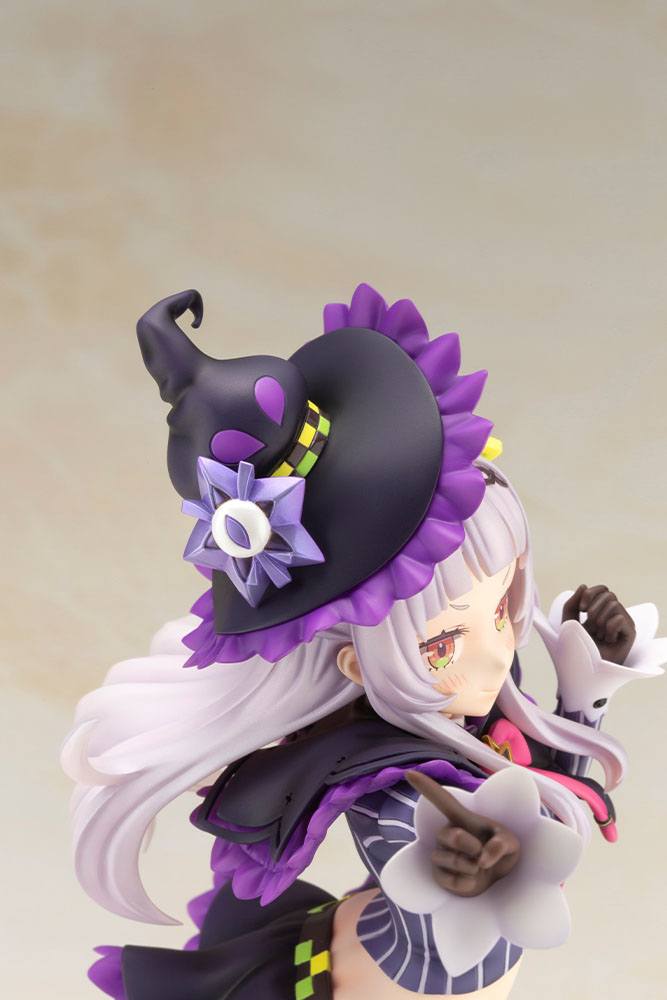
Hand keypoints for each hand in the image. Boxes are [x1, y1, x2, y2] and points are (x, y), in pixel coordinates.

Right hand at [406, 770, 519, 897]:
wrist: (499, 880)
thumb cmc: (501, 852)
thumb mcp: (511, 843)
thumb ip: (501, 844)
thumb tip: (482, 859)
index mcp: (463, 819)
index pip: (442, 800)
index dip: (426, 786)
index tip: (409, 772)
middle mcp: (448, 834)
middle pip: (449, 835)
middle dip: (466, 844)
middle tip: (479, 852)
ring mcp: (441, 854)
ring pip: (446, 859)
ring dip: (469, 866)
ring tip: (479, 867)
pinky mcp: (440, 876)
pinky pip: (447, 879)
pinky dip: (465, 883)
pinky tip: (473, 880)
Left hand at [562, 584, 635, 663]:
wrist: (585, 668)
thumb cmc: (577, 646)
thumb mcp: (568, 622)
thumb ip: (572, 603)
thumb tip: (584, 585)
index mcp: (602, 609)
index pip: (602, 589)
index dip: (591, 594)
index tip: (581, 609)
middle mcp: (615, 613)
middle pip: (609, 594)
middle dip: (594, 609)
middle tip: (590, 626)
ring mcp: (624, 622)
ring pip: (614, 604)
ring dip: (600, 620)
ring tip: (599, 635)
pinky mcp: (631, 632)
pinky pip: (619, 619)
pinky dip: (608, 629)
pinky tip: (608, 640)